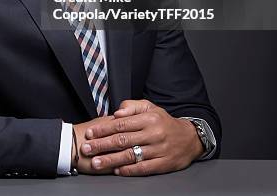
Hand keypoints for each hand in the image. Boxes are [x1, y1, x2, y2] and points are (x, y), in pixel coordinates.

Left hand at [79, 99, 203, 175]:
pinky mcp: (163, 164)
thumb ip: (131, 107)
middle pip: (123, 140)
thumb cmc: (164, 121)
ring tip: (96, 163)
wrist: (190, 138)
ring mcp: (158, 150)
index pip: (121, 124)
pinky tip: (117, 171)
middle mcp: (153, 134)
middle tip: (86, 149)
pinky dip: (129, 170)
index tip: (89, 133)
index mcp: (148, 119)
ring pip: (131, 155)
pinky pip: (144, 168)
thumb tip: (116, 113)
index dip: (103, 129)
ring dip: (111, 160)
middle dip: (102, 145)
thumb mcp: (149, 107)